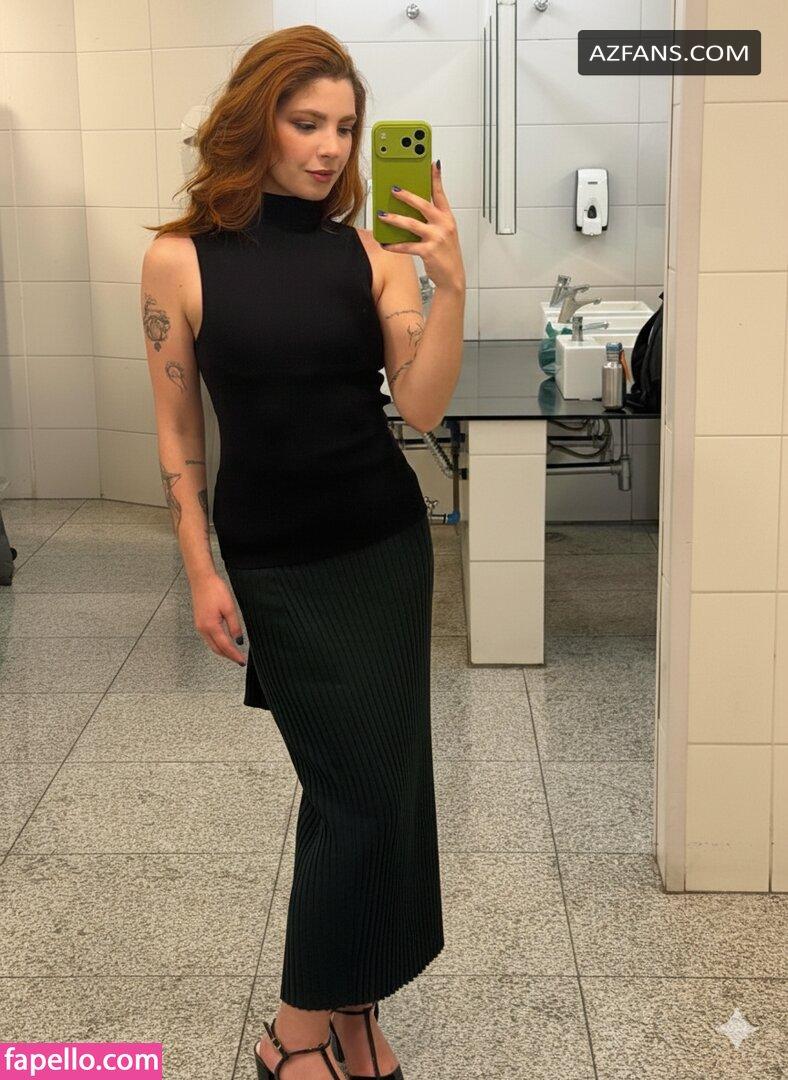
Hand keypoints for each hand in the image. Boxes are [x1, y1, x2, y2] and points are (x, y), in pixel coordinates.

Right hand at [191, 573, 246, 665]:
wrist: (202, 580)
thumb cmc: (215, 590)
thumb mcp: (229, 608)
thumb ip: (234, 626)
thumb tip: (238, 641)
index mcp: (211, 626)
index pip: (225, 646)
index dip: (234, 655)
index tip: (242, 661)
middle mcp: (203, 629)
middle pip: (217, 649)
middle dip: (228, 656)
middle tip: (239, 660)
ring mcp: (200, 626)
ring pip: (212, 645)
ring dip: (222, 651)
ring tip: (234, 654)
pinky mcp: (199, 622)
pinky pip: (208, 639)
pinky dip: (217, 644)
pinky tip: (224, 643)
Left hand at [379, 161, 465, 291]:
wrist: (453, 277)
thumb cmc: (446, 254)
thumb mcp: (444, 232)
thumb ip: (432, 219)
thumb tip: (411, 208)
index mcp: (447, 218)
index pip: (441, 194)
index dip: (436, 178)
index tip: (432, 164)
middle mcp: (443, 225)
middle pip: (423, 205)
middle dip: (406, 195)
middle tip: (393, 189)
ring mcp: (436, 238)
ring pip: (411, 224)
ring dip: (394, 219)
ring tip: (382, 215)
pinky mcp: (428, 251)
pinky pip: (407, 246)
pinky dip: (394, 245)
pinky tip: (385, 244)